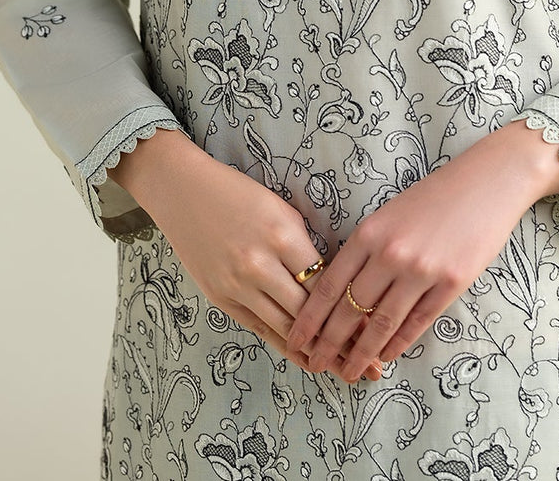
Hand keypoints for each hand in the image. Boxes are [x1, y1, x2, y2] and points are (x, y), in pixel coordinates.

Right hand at [107, 129, 380, 380]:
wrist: (184, 192)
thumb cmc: (240, 194)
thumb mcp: (282, 210)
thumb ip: (305, 247)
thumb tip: (333, 282)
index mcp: (282, 237)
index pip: (324, 283)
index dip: (351, 307)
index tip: (374, 324)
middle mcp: (259, 266)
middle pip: (308, 313)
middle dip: (341, 339)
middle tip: (369, 362)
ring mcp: (236, 286)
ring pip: (284, 329)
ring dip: (315, 350)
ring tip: (344, 366)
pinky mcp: (220, 298)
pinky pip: (259, 328)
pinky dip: (284, 344)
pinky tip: (306, 357)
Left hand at [287, 120, 558, 382]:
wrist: (488, 181)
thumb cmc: (435, 196)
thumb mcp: (390, 214)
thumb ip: (367, 249)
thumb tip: (344, 295)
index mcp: (370, 232)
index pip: (330, 284)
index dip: (310, 317)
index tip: (294, 339)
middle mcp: (391, 253)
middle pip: (350, 310)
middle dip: (328, 343)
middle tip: (314, 365)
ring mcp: (422, 270)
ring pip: (382, 324)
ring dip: (362, 353)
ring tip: (348, 373)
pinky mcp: (451, 283)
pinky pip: (417, 323)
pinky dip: (398, 344)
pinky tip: (385, 357)